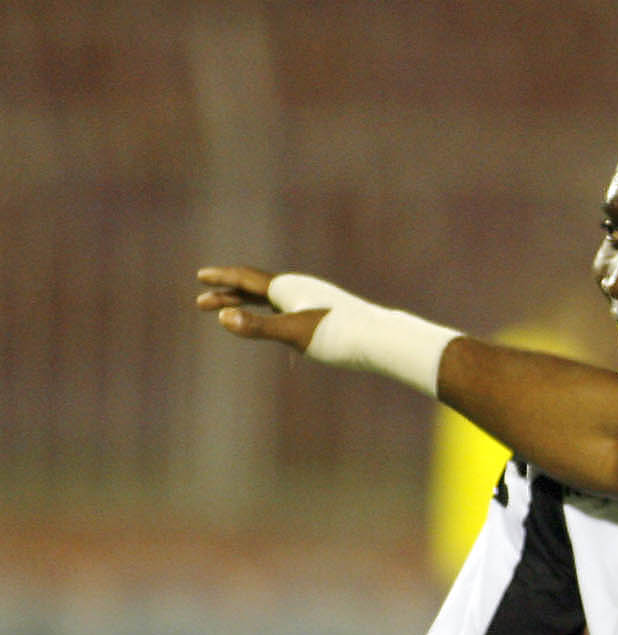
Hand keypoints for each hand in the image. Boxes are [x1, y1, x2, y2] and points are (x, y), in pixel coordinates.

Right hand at [194, 265, 327, 351]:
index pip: (246, 278)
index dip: (222, 277)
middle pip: (254, 288)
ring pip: (271, 298)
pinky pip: (288, 310)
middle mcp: (298, 289)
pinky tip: (274, 322)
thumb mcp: (293, 333)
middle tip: (201, 303)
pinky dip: (270, 315)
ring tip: (229, 311)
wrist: (383, 340)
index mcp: (287, 287)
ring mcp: (311, 301)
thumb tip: (221, 316)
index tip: (200, 276)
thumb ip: (258, 325)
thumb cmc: (337, 335)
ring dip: (246, 304)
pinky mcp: (322, 315)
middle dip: (226, 294)